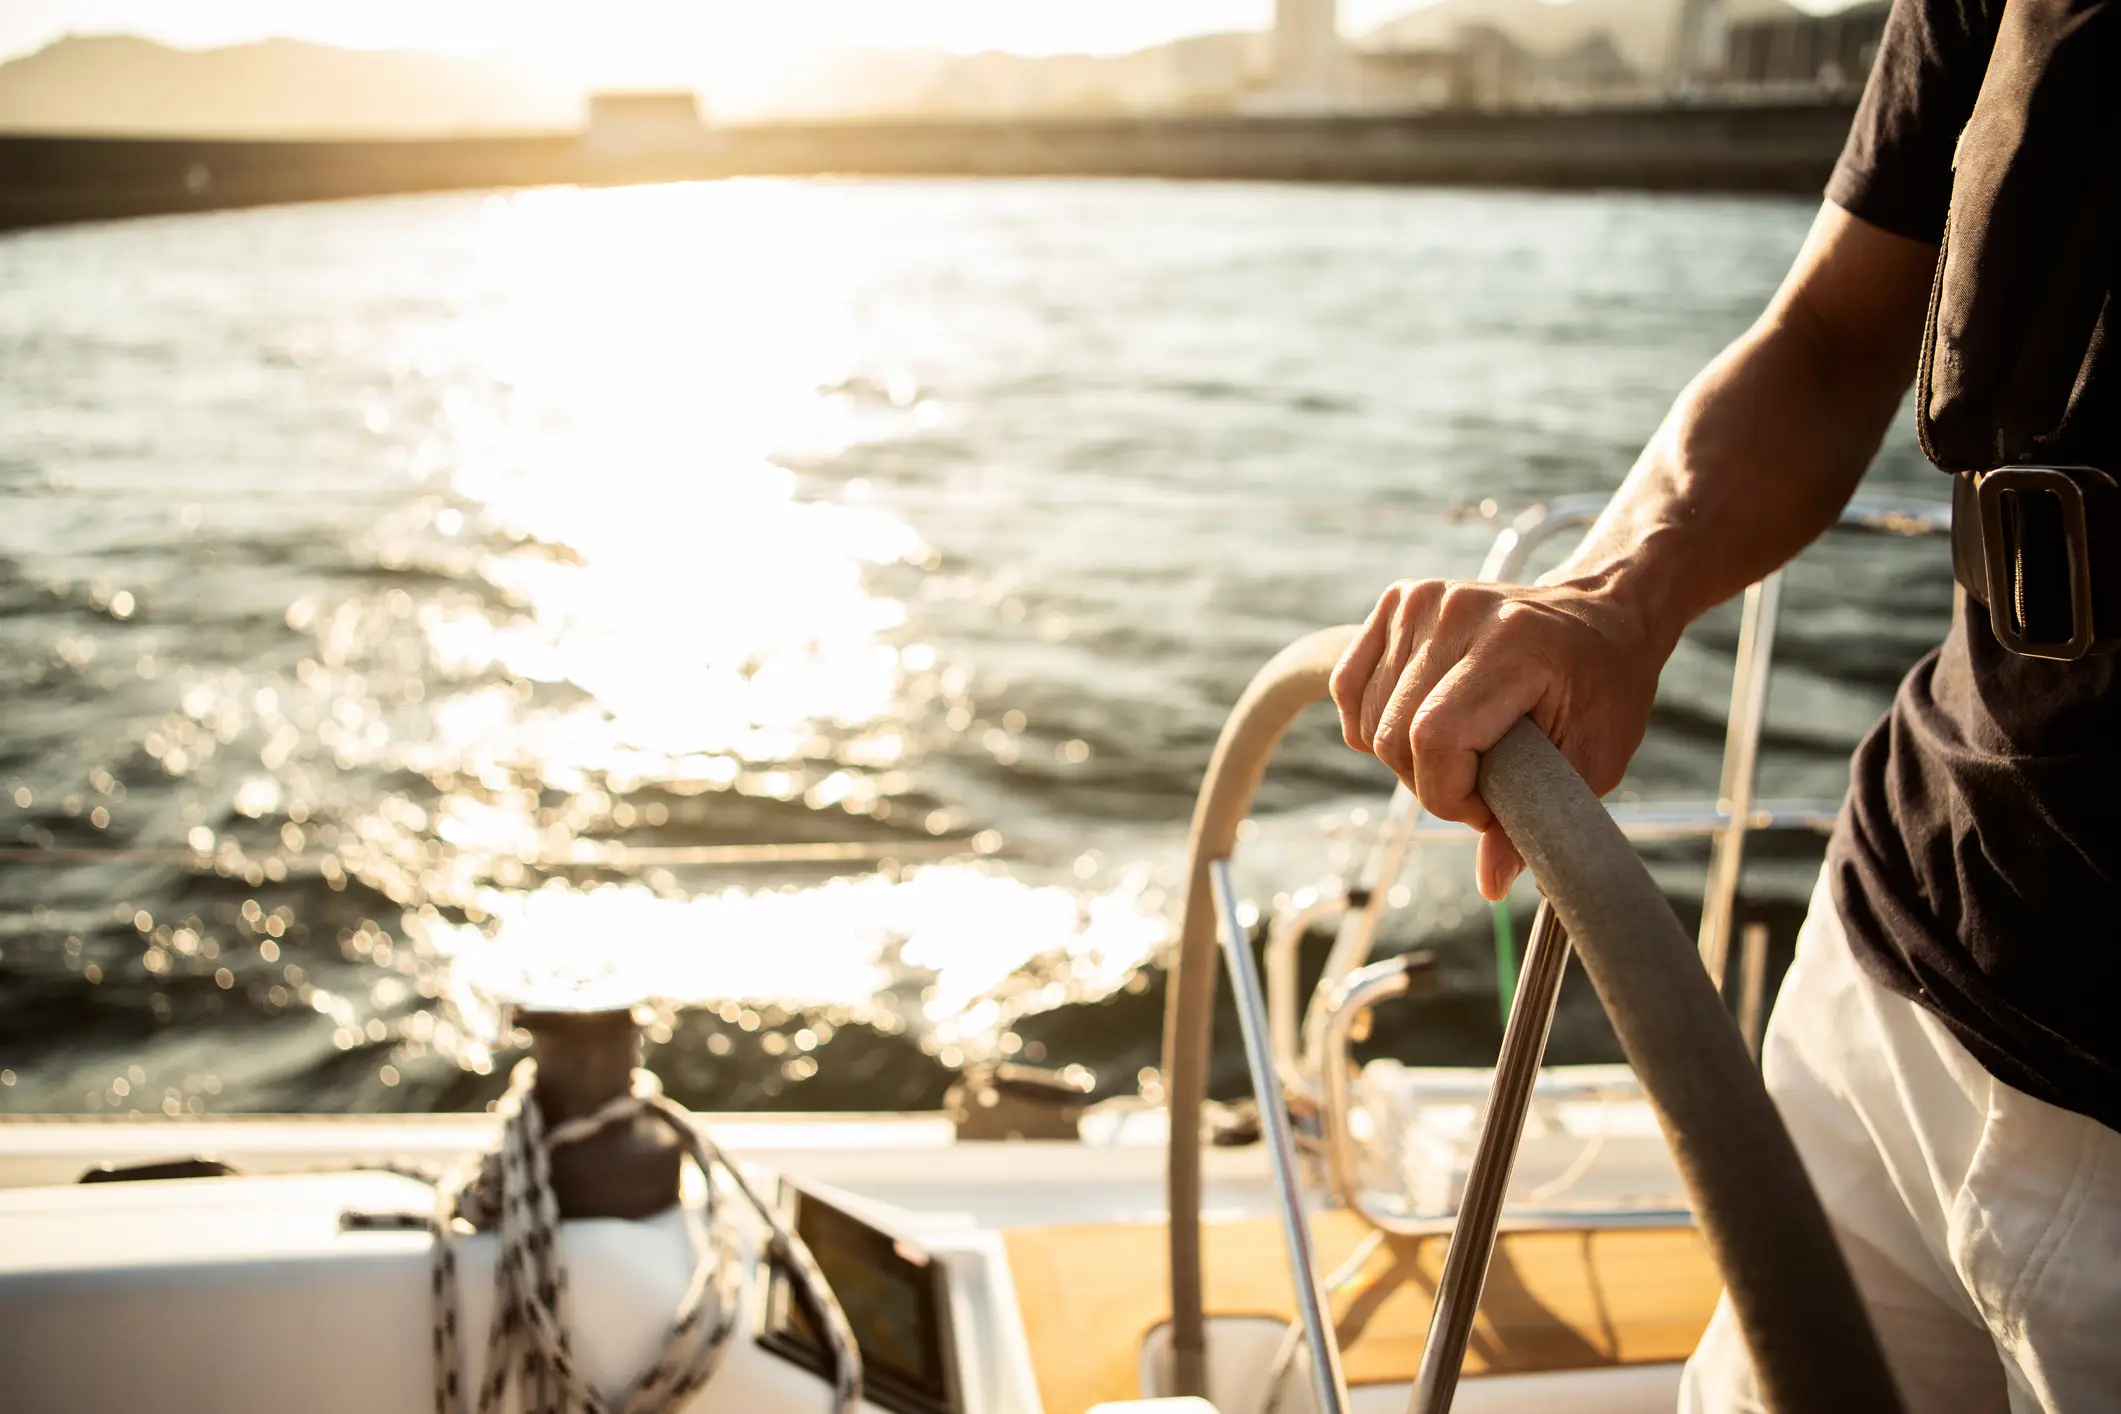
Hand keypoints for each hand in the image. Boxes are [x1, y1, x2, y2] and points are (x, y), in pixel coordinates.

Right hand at [1329, 571, 1668, 899]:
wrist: (1603, 613)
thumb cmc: (1605, 686)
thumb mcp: (1593, 760)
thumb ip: (1537, 819)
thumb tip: (1489, 884)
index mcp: (1512, 644)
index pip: (1434, 739)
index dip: (1451, 795)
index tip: (1489, 805)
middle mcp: (1456, 611)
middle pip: (1394, 736)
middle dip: (1432, 784)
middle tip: (1483, 781)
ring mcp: (1421, 600)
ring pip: (1368, 721)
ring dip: (1406, 758)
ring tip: (1463, 749)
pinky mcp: (1397, 601)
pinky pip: (1348, 687)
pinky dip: (1374, 723)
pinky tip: (1419, 725)